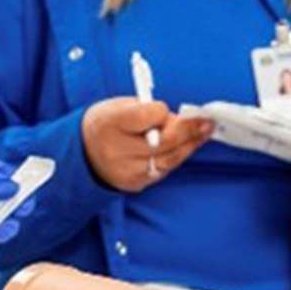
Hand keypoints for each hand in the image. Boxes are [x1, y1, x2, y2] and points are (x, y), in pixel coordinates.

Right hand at [81, 98, 214, 192]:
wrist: (84, 154)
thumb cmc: (106, 124)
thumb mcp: (119, 106)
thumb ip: (148, 110)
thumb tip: (180, 119)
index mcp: (109, 122)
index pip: (146, 116)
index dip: (161, 111)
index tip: (166, 109)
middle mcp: (116, 149)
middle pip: (163, 141)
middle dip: (189, 129)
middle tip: (206, 121)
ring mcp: (126, 170)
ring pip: (169, 159)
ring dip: (190, 144)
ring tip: (204, 132)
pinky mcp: (134, 183)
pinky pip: (164, 170)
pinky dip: (177, 157)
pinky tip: (187, 146)